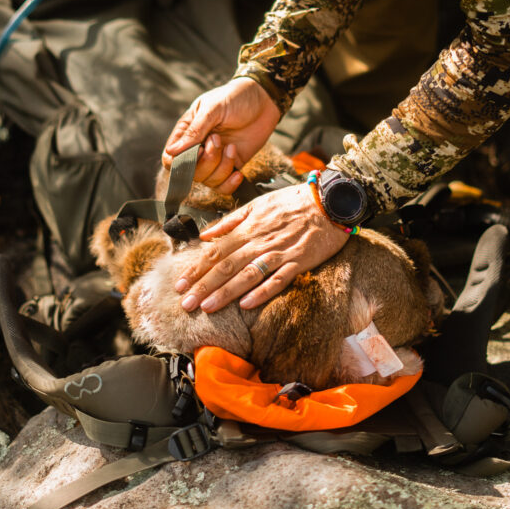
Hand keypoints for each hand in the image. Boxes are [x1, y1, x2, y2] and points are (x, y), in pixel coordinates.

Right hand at [162, 78, 280, 194]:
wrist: (264, 100)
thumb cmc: (235, 98)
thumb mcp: (213, 109)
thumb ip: (194, 131)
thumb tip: (172, 152)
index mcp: (186, 132)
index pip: (170, 159)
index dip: (182, 162)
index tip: (200, 148)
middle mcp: (198, 148)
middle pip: (191, 173)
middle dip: (208, 161)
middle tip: (219, 139)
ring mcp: (215, 159)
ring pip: (208, 181)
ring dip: (222, 167)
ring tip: (232, 147)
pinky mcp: (231, 166)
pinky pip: (223, 187)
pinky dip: (230, 184)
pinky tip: (239, 172)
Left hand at [175, 184, 348, 312]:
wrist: (329, 201)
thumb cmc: (292, 202)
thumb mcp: (256, 205)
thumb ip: (230, 221)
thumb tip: (205, 235)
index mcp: (248, 228)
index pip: (215, 252)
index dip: (196, 269)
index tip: (179, 285)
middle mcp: (259, 242)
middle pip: (226, 267)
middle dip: (203, 286)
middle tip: (186, 304)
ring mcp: (279, 253)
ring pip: (247, 275)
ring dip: (226, 292)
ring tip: (208, 307)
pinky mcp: (299, 262)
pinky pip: (278, 279)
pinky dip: (262, 292)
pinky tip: (246, 304)